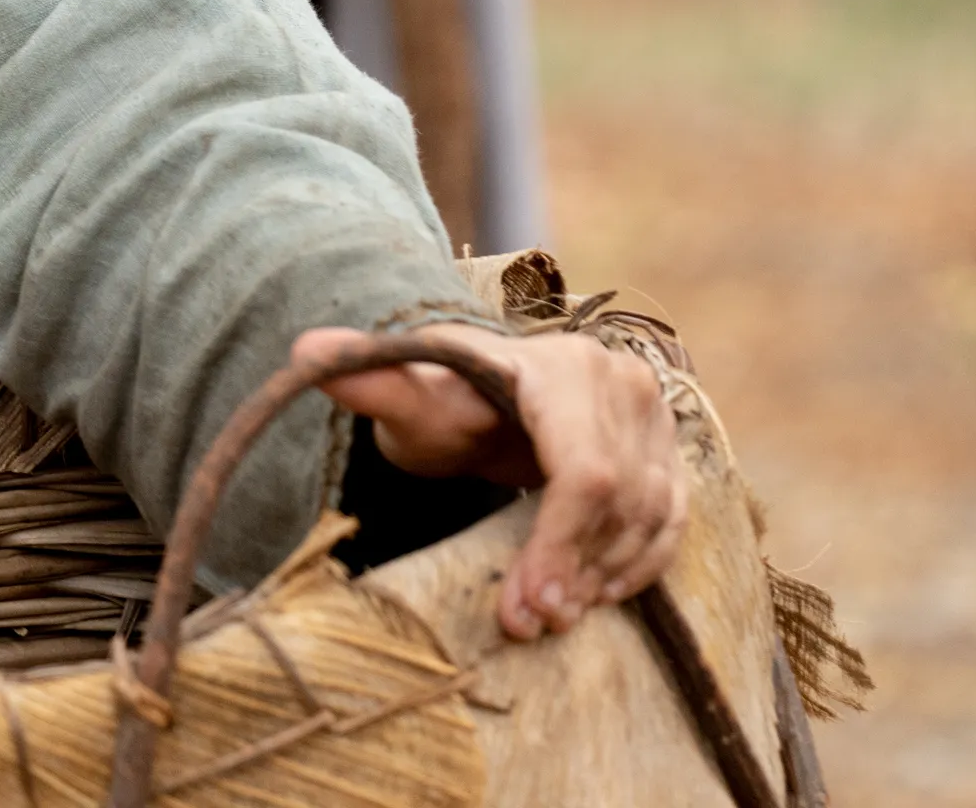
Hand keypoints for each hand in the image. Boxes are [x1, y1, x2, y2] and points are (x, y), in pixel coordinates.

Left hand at [302, 324, 687, 641]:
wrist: (485, 397)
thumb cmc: (444, 398)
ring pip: (651, 518)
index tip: (524, 605)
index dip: (558, 543)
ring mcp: (655, 420)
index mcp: (564, 367)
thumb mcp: (408, 395)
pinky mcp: (669, 456)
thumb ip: (369, 379)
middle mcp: (623, 383)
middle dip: (575, 571)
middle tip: (527, 624)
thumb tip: (304, 351)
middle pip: (622, 502)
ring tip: (551, 617)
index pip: (585, 470)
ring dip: (604, 578)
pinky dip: (636, 569)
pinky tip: (592, 597)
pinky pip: (671, 525)